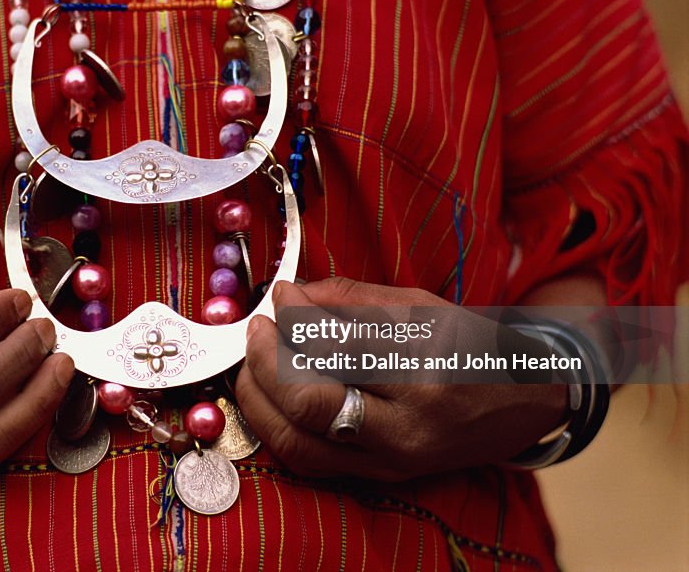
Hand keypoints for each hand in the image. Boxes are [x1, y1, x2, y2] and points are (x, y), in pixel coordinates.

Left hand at [235, 279, 567, 480]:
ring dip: (259, 401)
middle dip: (265, 362)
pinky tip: (269, 399)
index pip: (335, 345)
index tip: (278, 296)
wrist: (521, 403)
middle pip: (308, 403)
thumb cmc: (468, 345)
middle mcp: (407, 424)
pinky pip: (310, 461)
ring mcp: (392, 459)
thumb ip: (350, 299)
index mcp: (424, 368)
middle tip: (255, 330)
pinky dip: (277, 429)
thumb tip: (289, 295)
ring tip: (251, 365)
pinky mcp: (382, 477)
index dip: (294, 317)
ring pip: (299, 442)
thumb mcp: (420, 307)